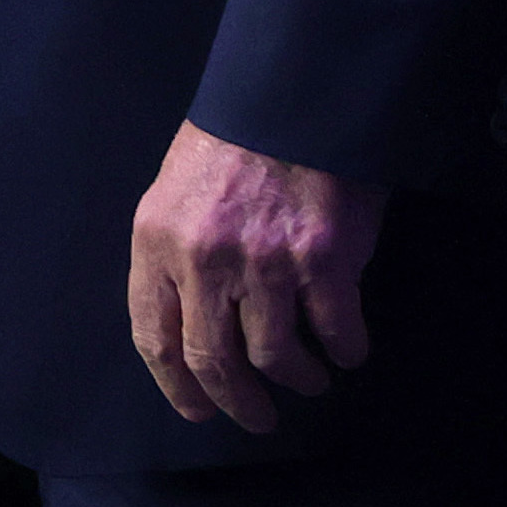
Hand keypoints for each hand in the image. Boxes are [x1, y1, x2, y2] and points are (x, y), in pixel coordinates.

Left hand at [127, 121, 384, 433]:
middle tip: (257, 417)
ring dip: (297, 379)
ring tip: (311, 380)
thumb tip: (193, 320)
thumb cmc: (237, 135)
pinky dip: (345, 349)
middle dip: (238, 403)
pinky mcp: (323, 258)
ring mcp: (265, 262)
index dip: (179, 389)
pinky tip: (349, 350)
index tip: (200, 410)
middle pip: (214, 362)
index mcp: (158, 241)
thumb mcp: (178, 188)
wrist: (297, 89)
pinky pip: (334, 329)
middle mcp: (205, 259)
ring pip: (275, 356)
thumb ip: (176, 253)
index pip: (157, 339)